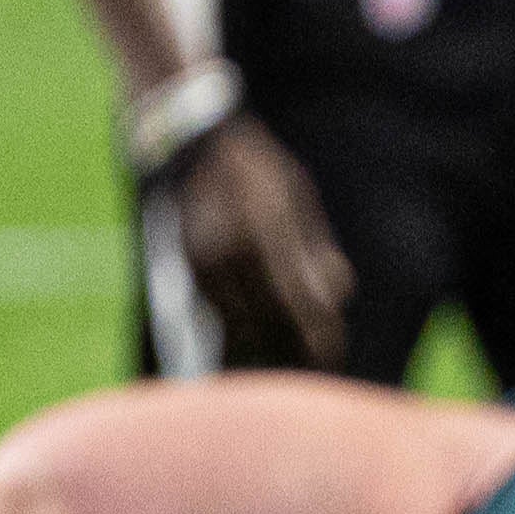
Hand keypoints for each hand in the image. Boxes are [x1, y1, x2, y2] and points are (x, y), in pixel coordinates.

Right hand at [162, 113, 352, 367]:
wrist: (188, 143)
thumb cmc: (254, 167)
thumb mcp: (296, 199)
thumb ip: (314, 251)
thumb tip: (335, 299)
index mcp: (263, 233)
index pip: (296, 303)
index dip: (316, 336)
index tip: (331, 355)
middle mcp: (227, 253)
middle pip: (265, 323)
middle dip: (292, 352)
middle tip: (316, 370)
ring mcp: (198, 262)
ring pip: (233, 324)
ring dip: (261, 349)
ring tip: (287, 365)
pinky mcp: (180, 267)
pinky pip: (211, 311)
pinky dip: (233, 332)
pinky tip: (249, 344)